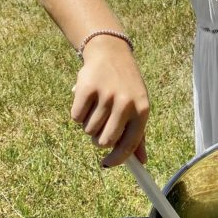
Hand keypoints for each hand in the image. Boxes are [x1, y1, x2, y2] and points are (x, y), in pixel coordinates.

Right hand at [70, 36, 149, 167]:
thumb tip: (142, 162)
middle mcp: (125, 103)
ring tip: (96, 108)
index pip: (129, 144)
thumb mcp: (137, 106)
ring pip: (89, 130)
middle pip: (105, 141)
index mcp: (141, 109)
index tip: (106, 164)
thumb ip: (139, 135)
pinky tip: (87, 100)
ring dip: (89, 125)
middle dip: (99, 140)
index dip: (116, 159)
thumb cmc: (126, 86)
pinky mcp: (87, 88)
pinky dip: (78, 113)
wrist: (110, 53)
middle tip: (100, 128)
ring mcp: (106, 95)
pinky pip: (76, 117)